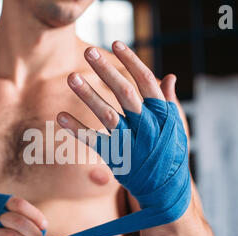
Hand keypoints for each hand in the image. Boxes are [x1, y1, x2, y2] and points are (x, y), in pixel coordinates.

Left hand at [57, 41, 189, 213]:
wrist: (167, 191)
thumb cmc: (170, 155)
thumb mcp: (175, 127)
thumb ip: (168, 102)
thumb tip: (170, 76)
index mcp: (162, 114)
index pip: (146, 81)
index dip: (131, 61)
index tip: (115, 43)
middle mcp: (147, 126)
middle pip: (125, 92)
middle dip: (106, 70)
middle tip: (88, 51)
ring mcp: (131, 142)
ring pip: (108, 114)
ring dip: (88, 95)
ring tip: (71, 77)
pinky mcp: (117, 158)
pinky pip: (94, 142)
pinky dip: (77, 129)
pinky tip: (61, 116)